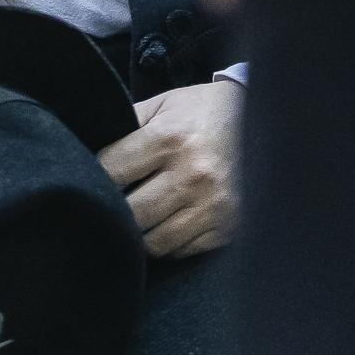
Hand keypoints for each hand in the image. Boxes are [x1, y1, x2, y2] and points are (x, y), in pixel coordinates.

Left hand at [98, 78, 241, 259]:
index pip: (112, 171)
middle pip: (131, 213)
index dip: (96, 178)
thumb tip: (89, 148)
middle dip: (115, 211)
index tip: (92, 180)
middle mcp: (190, 174)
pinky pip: (181, 251)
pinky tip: (164, 225)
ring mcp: (211, 205)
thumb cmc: (204, 110)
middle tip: (111, 205)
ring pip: (154, 242)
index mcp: (169, 138)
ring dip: (140, 233)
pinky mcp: (227, 226)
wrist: (264, 117)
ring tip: (137, 218)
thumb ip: (128, 124)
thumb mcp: (165, 103)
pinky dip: (166, 243)